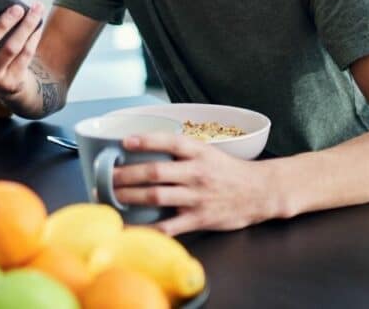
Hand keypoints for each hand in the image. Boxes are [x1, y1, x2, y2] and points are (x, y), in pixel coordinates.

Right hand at [0, 2, 45, 102]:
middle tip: (16, 8)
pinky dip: (33, 36)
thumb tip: (1, 2)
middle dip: (1, 25)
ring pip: (10, 49)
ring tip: (35, 9)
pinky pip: (25, 55)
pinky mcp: (11, 81)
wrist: (7, 83)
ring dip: (25, 27)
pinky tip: (38, 23)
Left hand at [112, 132, 276, 235]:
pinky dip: (149, 227)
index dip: (145, 140)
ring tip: (112, 196)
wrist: (261, 192)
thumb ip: (181, 150)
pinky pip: (169, 225)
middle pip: (155, 172)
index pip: (168, 141)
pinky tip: (133, 226)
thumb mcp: (208, 151)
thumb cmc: (229, 171)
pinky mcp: (199, 219)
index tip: (124, 142)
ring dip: (130, 196)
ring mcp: (197, 197)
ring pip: (157, 197)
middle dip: (126, 174)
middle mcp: (196, 172)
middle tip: (107, 176)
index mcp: (198, 152)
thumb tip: (146, 146)